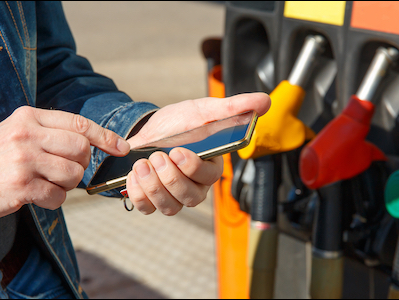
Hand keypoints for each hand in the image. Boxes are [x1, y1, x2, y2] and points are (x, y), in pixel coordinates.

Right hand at [0, 106, 129, 219]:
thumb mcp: (18, 132)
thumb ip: (50, 132)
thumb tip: (92, 142)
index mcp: (28, 117)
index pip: (79, 123)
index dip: (105, 137)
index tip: (122, 148)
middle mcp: (27, 134)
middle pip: (81, 150)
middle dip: (80, 165)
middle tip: (62, 172)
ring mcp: (24, 160)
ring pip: (74, 175)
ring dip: (66, 185)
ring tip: (45, 184)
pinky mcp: (21, 186)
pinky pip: (58, 196)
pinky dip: (53, 201)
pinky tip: (36, 197)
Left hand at [125, 92, 269, 214]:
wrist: (150, 128)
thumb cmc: (181, 123)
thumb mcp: (205, 110)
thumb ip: (234, 107)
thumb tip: (264, 101)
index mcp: (211, 166)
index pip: (210, 177)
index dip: (193, 168)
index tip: (178, 151)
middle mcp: (195, 186)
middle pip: (189, 197)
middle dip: (170, 178)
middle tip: (157, 155)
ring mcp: (174, 196)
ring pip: (169, 207)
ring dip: (153, 187)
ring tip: (142, 164)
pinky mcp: (152, 200)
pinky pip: (146, 208)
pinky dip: (138, 194)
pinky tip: (134, 174)